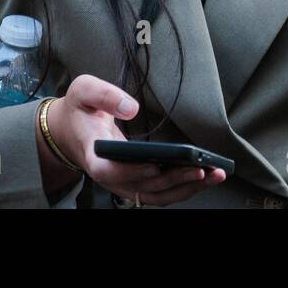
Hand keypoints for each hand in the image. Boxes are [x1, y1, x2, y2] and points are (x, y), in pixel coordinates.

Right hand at [39, 74, 226, 205]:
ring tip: (215, 174)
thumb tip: (132, 108)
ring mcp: (125, 183)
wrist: (72, 130)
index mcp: (95, 155)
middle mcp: (111, 176)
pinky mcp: (137, 183)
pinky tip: (206, 175)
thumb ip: (105, 95)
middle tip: (203, 169)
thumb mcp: (83, 91)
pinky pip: (161, 193)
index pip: (111, 172)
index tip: (155, 166)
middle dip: (175, 181)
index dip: (133, 172)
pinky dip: (184, 188)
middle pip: (143, 188)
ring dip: (186, 188)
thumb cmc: (81, 110)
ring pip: (156, 196)